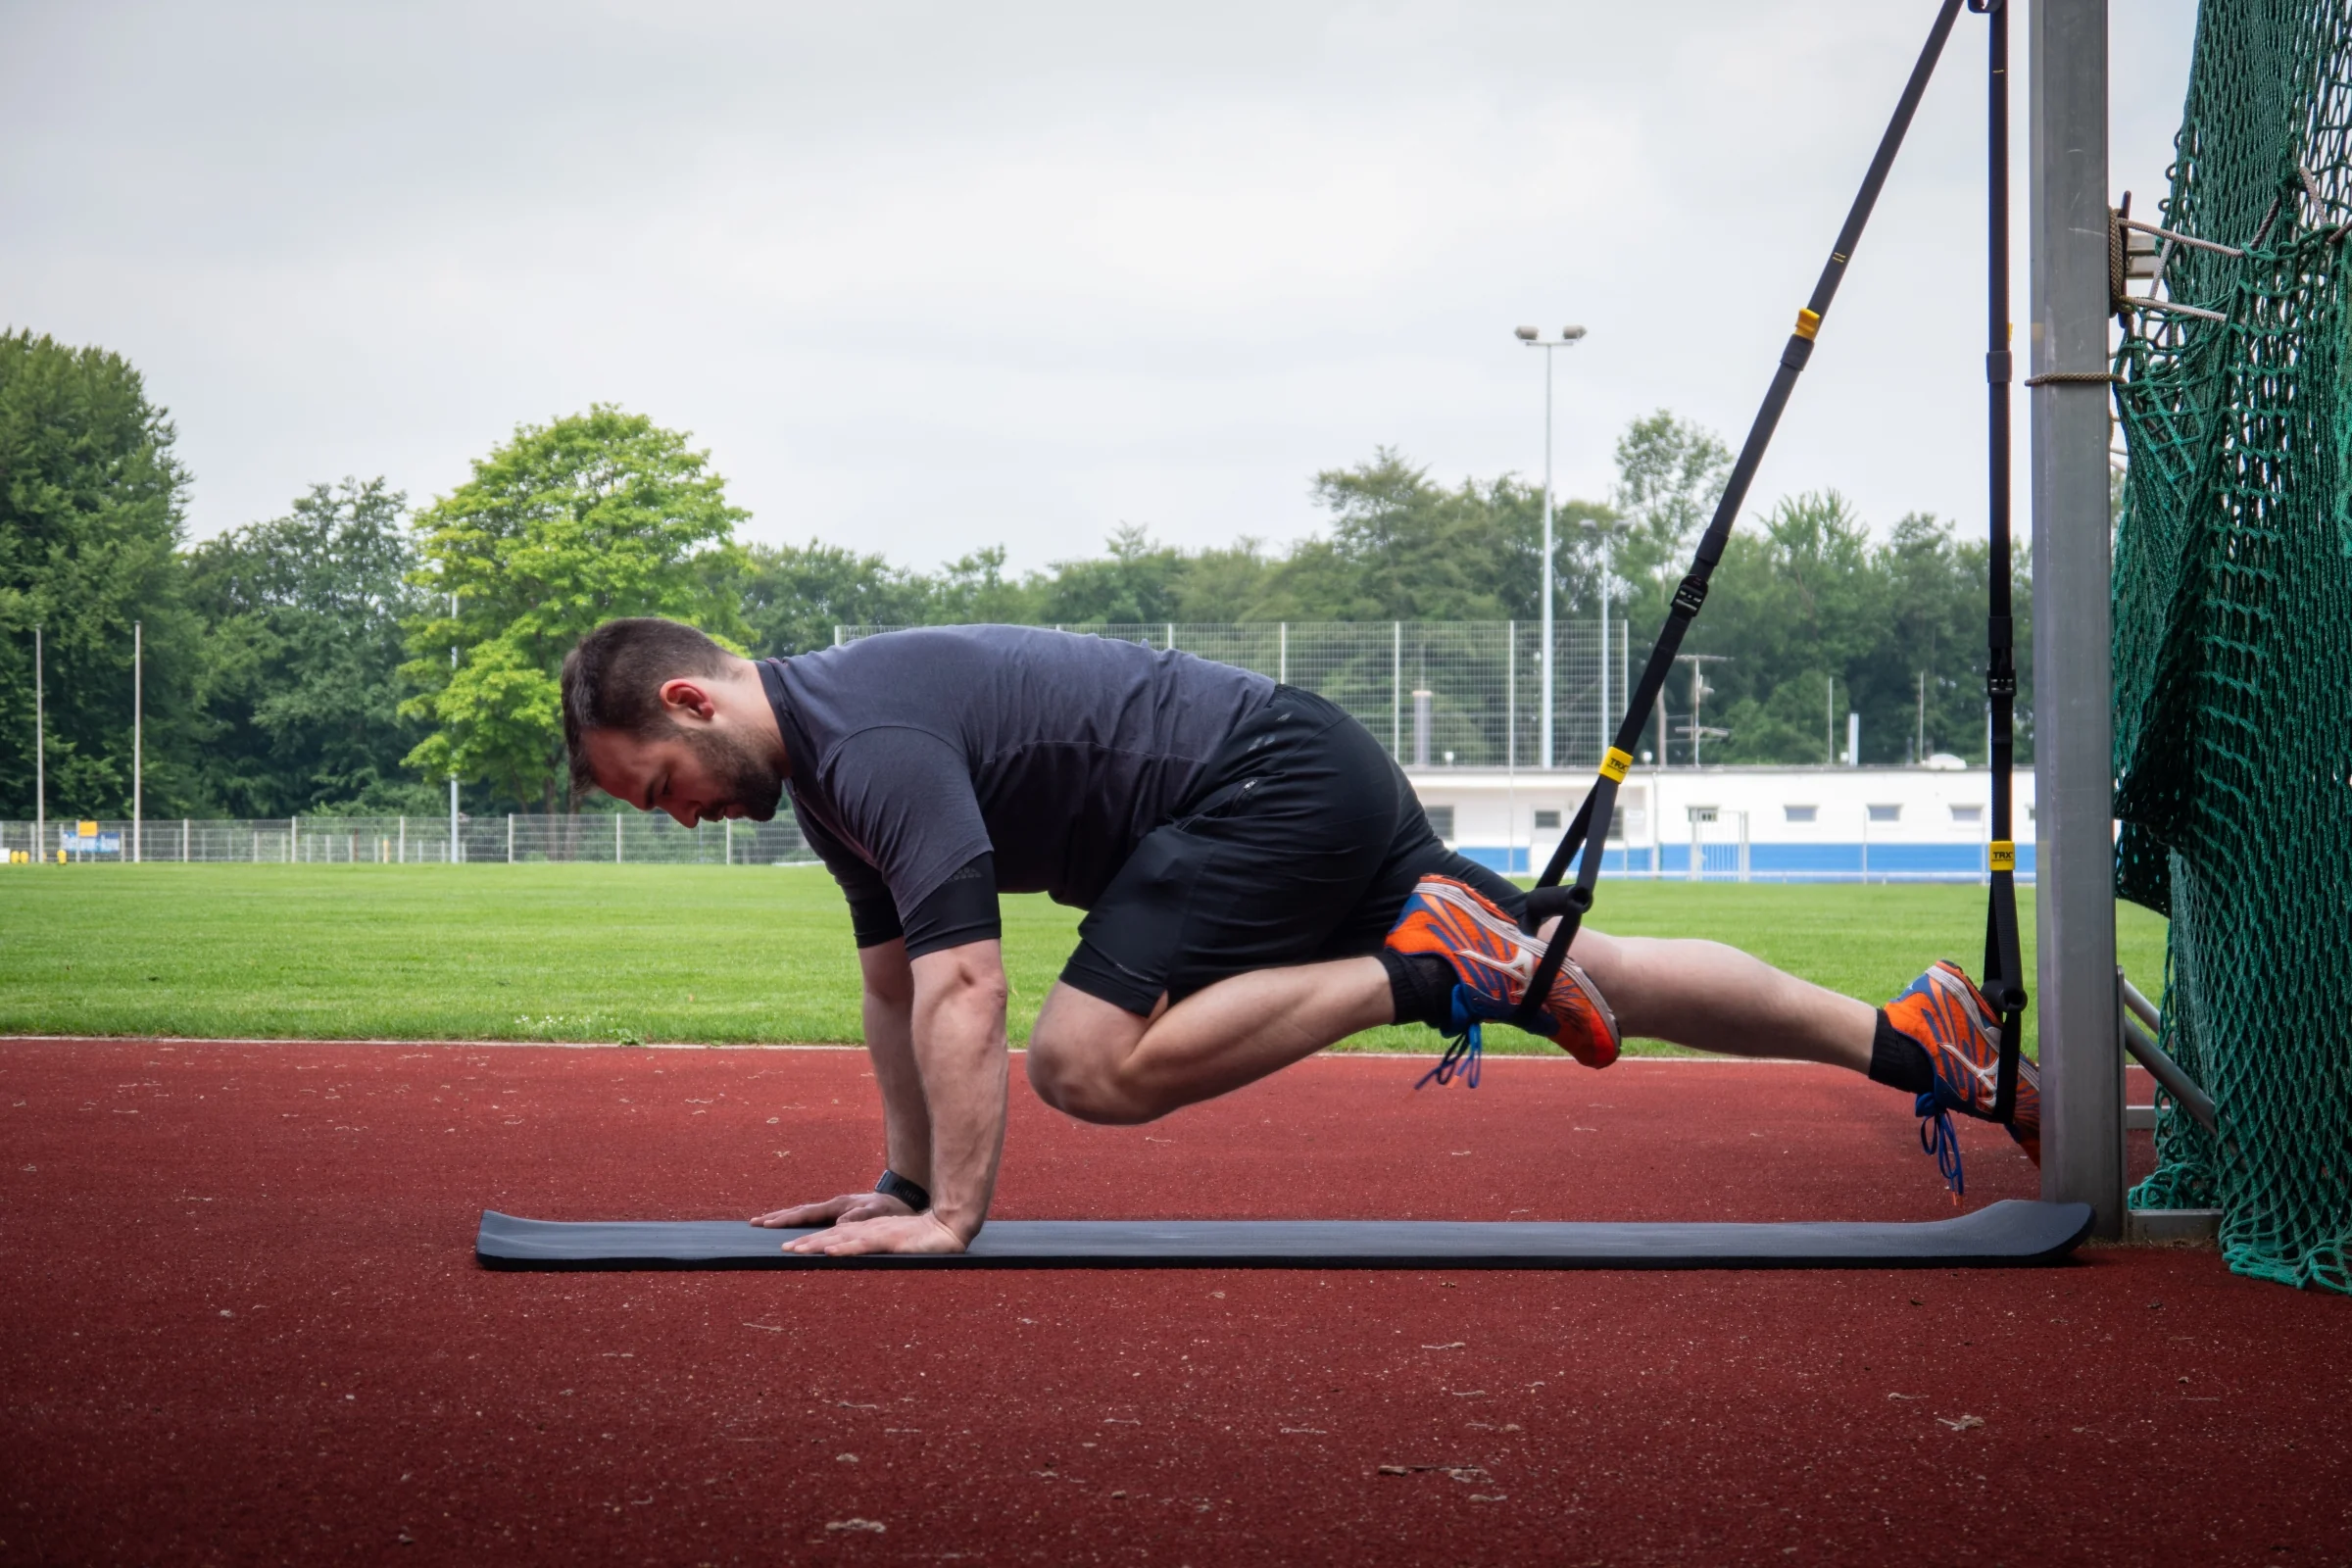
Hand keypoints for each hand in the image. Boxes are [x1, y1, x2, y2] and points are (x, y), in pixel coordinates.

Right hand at [748, 1191, 913, 1228]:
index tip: (766, 1223)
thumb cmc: (893, 1208)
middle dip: (777, 1216)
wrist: (904, 1201)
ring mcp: (836, 1209)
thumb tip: (841, 1222)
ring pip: (805, 1214)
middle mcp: (834, 1206)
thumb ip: (861, 1215)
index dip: (786, 1219)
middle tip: (753, 1222)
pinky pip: (814, 1219)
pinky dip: (799, 1221)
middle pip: (800, 1211)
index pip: (806, 1213)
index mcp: (838, 1205)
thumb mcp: (879, 1211)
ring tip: (765, 1223)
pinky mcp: (841, 1214)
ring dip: (785, 1218)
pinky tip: (793, 1228)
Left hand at [780, 1211, 967, 1257]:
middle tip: (780, 1248)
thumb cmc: (922, 1240)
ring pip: (842, 1237)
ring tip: (795, 1250)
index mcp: (867, 1230)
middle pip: (830, 1233)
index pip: (832, 1233)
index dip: (809, 1238)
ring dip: (817, 1243)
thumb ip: (873, 1250)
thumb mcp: (891, 1246)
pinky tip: (830, 1251)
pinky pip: (864, 1244)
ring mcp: (878, 1233)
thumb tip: (851, 1257)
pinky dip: (846, 1247)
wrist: (950, 1228)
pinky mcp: (891, 1240)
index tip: (787, 1245)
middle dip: (804, 1239)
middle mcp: (868, 1228)